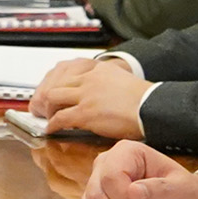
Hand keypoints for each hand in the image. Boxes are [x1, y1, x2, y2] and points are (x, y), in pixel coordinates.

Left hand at [26, 54, 148, 140]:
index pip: (70, 72)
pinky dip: (52, 124)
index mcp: (100, 69)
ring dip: (47, 108)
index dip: (60, 83)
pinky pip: (60, 118)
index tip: (57, 91)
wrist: (151, 107)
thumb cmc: (144, 100)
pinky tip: (51, 129)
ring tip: (46, 116)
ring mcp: (86, 95)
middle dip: (49, 94)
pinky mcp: (85, 112)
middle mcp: (89, 79)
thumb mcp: (124, 80)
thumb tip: (105, 95)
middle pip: (57, 82)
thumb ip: (110, 84)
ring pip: (53, 97)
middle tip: (46, 104)